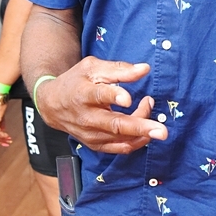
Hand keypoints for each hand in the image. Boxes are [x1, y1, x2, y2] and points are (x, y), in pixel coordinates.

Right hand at [36, 57, 167, 153]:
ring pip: (122, 138)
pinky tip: (145, 127)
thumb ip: (119, 69)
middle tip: (162, 131)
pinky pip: (121, 148)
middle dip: (140, 127)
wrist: (52, 105)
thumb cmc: (75, 82)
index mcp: (83, 94)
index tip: (128, 98)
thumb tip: (145, 69)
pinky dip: (138, 140)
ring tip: (148, 104)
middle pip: (115, 125)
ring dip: (143, 127)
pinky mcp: (96, 145)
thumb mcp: (92, 68)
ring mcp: (91, 135)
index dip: (114, 97)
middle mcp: (87, 118)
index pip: (99, 96)